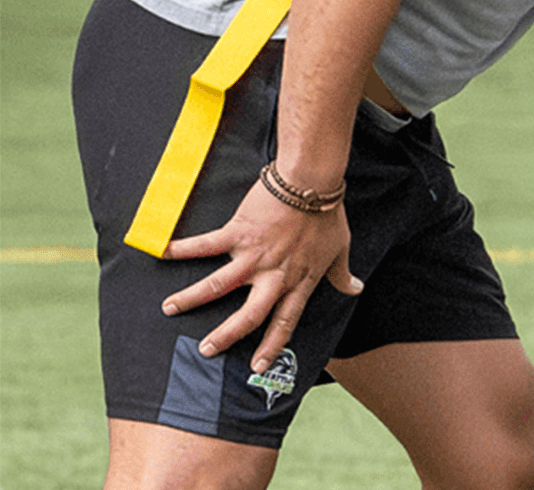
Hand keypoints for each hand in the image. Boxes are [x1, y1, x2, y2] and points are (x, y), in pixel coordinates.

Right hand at [160, 180, 361, 372]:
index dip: (273, 345)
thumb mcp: (341, 248)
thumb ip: (342, 274)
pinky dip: (182, 249)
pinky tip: (161, 253)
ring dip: (192, 298)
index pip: (286, 320)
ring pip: (219, 285)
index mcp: (299, 280)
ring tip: (169, 308)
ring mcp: (254, 256)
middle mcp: (275, 274)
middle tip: (206, 350)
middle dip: (226, 335)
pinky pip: (205, 245)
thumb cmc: (326, 215)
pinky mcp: (239, 232)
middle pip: (249, 314)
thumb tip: (355, 289)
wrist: (312, 183)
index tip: (259, 366)